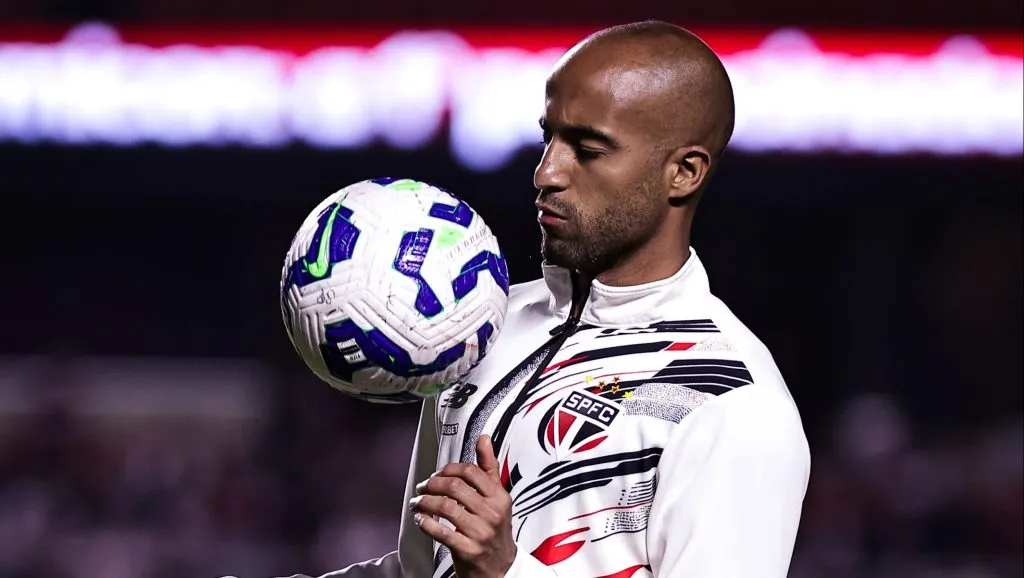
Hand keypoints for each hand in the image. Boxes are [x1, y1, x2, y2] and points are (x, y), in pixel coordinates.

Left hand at [411, 434, 516, 577]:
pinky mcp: (468, 550)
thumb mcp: (497, 497)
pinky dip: (426, 523)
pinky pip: (441, 532)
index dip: (448, 470)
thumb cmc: (495, 529)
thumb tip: (484, 438)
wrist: (501, 568)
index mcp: (499, 497)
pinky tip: (420, 520)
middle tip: (422, 487)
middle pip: (454, 487)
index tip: (437, 474)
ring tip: (417, 503)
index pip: (470, 472)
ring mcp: (480, 532)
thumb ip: (488, 468)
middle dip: (432, 484)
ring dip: (424, 502)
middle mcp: (492, 513)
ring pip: (445, 507)